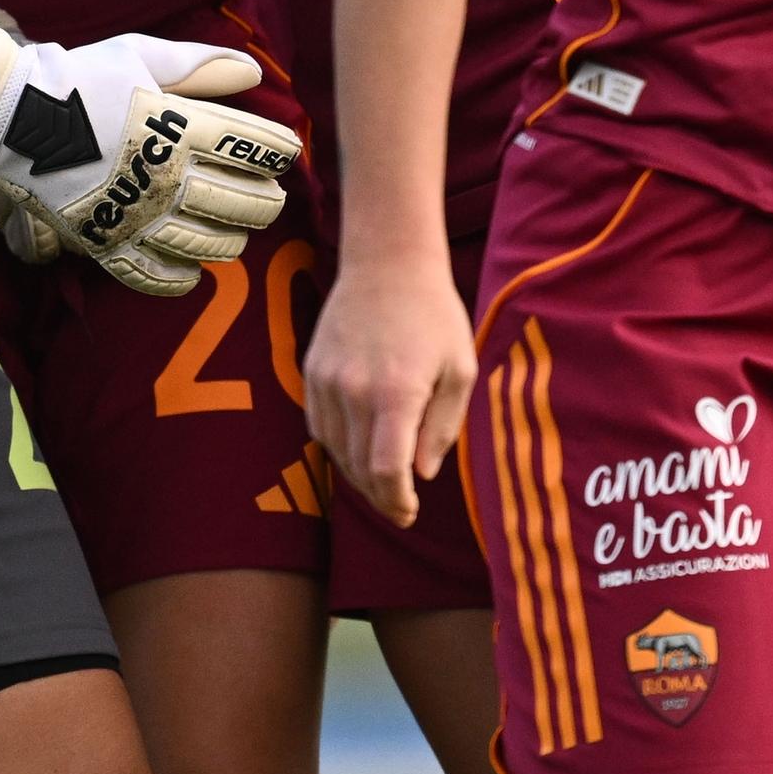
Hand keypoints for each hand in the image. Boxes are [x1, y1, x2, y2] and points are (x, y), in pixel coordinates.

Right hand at [0, 0, 302, 298]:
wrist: (11, 114)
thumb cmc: (81, 77)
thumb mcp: (142, 56)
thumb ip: (200, 66)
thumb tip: (254, 70)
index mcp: (176, 126)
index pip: (247, 144)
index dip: (276, 150)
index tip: (287, 152)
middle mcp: (163, 175)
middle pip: (237, 200)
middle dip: (265, 201)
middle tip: (274, 198)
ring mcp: (134, 214)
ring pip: (205, 243)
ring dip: (232, 240)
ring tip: (240, 233)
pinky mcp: (104, 242)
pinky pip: (152, 275)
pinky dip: (180, 279)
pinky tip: (194, 272)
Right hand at [304, 251, 478, 525]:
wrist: (387, 261)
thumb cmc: (434, 315)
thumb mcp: (460, 369)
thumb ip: (443, 428)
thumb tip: (421, 474)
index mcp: (396, 394)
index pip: (385, 473)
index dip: (396, 503)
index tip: (409, 512)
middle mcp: (354, 391)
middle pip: (358, 470)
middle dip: (380, 496)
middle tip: (400, 506)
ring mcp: (327, 381)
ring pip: (335, 451)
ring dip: (357, 475)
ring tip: (382, 479)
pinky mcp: (312, 371)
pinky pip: (319, 426)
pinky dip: (338, 446)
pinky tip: (358, 445)